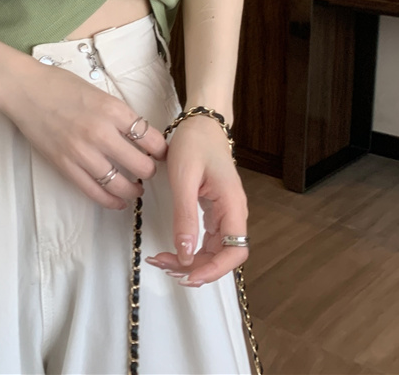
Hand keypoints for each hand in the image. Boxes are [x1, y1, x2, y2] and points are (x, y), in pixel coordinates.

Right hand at [0, 58, 167, 210]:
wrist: (24, 90)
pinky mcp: (65, 166)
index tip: (161, 153)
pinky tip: (118, 201)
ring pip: (120, 184)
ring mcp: (82, 152)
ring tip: (136, 188)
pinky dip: (111, 201)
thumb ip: (118, 114)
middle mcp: (101, 133)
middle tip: (148, 170)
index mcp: (113, 110)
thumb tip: (140, 135)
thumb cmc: (60, 85)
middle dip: (150, 171)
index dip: (161, 150)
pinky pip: (94, 191)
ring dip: (133, 190)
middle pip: (141, 165)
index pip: (151, 139)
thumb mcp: (99, 92)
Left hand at [145, 113, 248, 285]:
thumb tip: (185, 253)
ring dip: (191, 260)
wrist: (201, 123)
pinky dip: (190, 247)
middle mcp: (233, 212)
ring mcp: (225, 211)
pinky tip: (172, 249)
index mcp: (233, 205)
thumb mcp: (184, 178)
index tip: (187, 275)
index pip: (235, 251)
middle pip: (223, 255)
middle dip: (196, 268)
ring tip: (162, 261)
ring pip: (214, 249)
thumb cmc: (194, 143)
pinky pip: (207, 238)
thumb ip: (185, 216)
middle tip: (165, 267)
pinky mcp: (214, 209)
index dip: (214, 269)